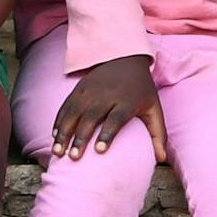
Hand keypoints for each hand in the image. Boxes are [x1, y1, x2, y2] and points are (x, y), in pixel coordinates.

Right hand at [49, 55, 164, 162]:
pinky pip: (66, 105)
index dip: (107, 133)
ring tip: (58, 152)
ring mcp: (90, 90)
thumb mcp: (154, 108)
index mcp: (127, 100)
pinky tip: (54, 136)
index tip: (98, 150)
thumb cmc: (142, 90)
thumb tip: (161, 159)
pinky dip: (59, 120)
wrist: (125, 57)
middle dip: (81, 137)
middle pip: (91, 116)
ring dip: (64, 132)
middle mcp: (107, 95)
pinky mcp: (79, 88)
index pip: (116, 118)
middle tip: (73, 157)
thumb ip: (158, 133)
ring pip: (74, 112)